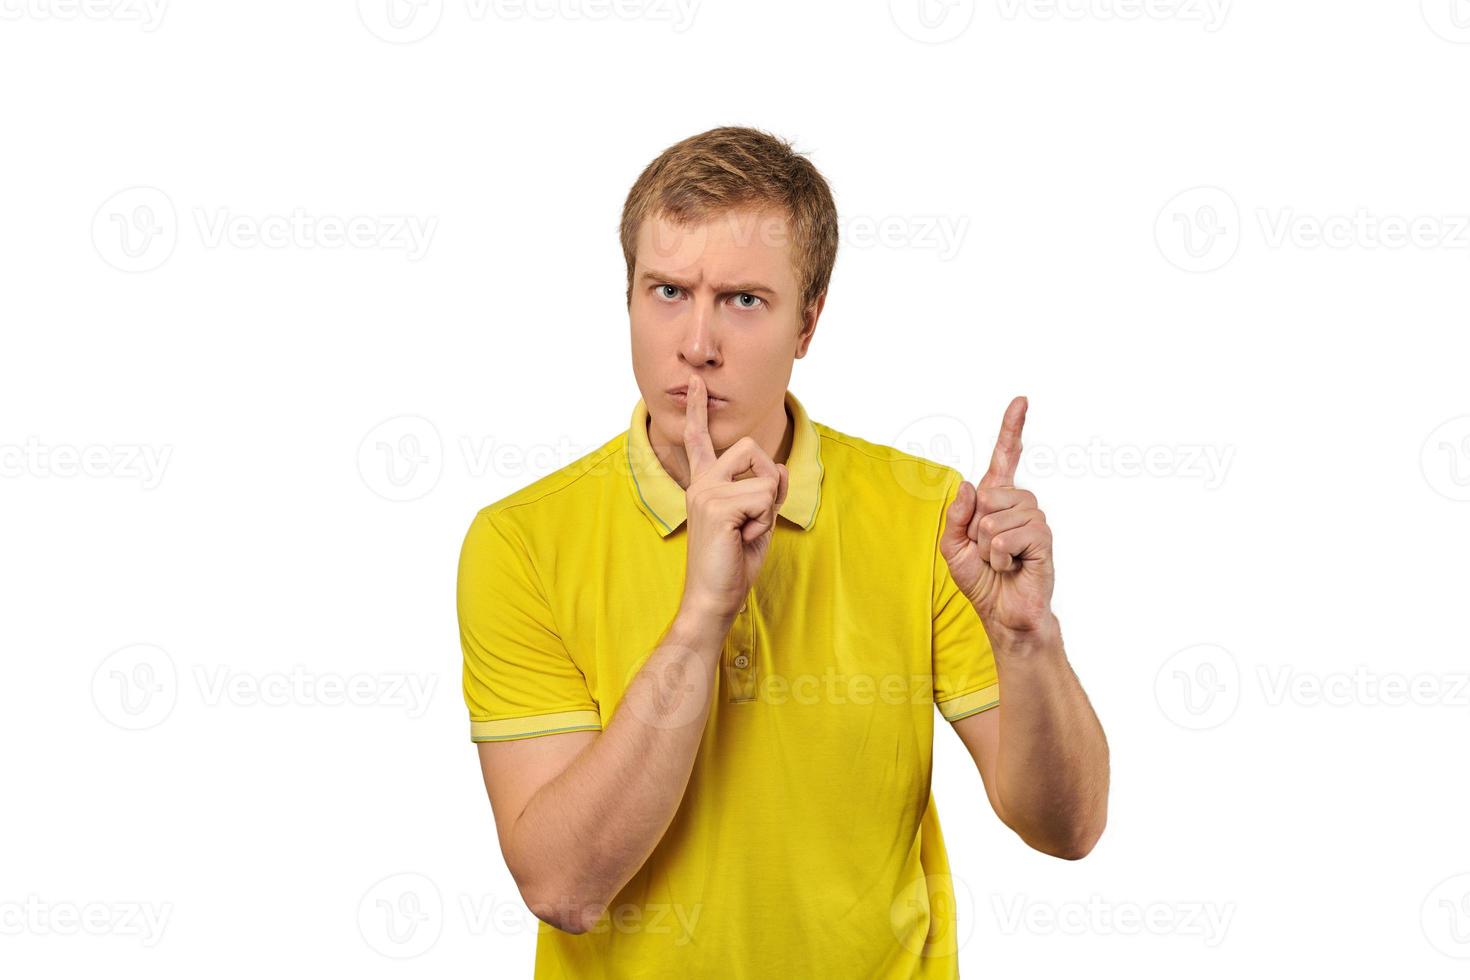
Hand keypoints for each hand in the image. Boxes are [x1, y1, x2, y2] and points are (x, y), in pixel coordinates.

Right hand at [679, 374, 788, 621]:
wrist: (713, 598)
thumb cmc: (732, 564)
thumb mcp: (757, 521)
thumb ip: (767, 492)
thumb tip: (781, 471)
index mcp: (704, 484)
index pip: (699, 440)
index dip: (697, 410)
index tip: (695, 383)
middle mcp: (701, 482)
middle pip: (753, 449)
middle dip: (770, 482)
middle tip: (752, 519)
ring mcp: (706, 491)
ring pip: (766, 478)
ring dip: (768, 509)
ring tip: (744, 532)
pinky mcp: (716, 505)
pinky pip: (765, 498)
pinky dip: (764, 521)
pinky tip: (741, 538)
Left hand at [939, 396, 1054, 635]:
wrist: (1002, 613)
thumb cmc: (981, 580)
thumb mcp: (952, 547)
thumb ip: (955, 516)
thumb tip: (969, 485)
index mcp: (996, 500)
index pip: (1006, 458)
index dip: (1012, 429)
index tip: (1022, 400)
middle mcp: (1020, 504)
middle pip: (987, 494)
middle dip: (974, 528)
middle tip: (986, 550)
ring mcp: (1034, 520)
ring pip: (994, 518)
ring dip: (987, 547)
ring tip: (1000, 561)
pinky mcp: (1043, 539)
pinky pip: (1007, 536)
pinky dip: (999, 556)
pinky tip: (1011, 566)